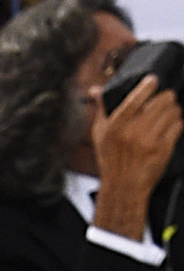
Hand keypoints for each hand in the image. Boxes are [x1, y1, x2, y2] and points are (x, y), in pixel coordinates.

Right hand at [91, 72, 183, 239]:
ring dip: (173, 111)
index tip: (153, 82)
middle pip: (164, 99)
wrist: (123, 188)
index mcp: (117, 123)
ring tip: (165, 118)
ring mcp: (150, 140)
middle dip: (166, 98)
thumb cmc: (110, 161)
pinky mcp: (164, 149)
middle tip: (162, 103)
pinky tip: (168, 130)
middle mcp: (134, 130)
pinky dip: (176, 125)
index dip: (151, 83)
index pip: (140, 93)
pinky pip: (179, 126)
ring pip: (174, 111)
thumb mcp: (100, 134)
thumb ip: (101, 109)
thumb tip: (95, 90)